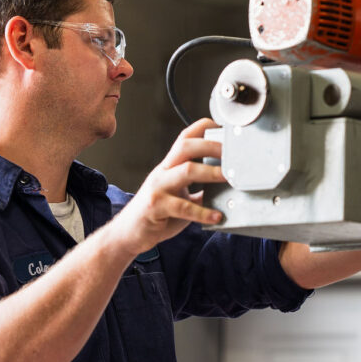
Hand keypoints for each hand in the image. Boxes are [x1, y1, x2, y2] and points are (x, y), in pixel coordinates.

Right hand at [111, 118, 226, 255]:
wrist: (128, 234)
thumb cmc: (157, 213)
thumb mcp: (179, 195)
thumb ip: (199, 188)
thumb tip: (226, 185)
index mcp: (169, 166)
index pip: (185, 138)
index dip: (203, 128)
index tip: (223, 127)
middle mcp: (163, 172)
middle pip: (186, 146)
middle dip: (210, 145)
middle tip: (232, 153)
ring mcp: (158, 188)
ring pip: (186, 170)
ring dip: (210, 172)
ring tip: (229, 178)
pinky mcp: (156, 207)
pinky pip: (183, 207)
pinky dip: (202, 212)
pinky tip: (217, 216)